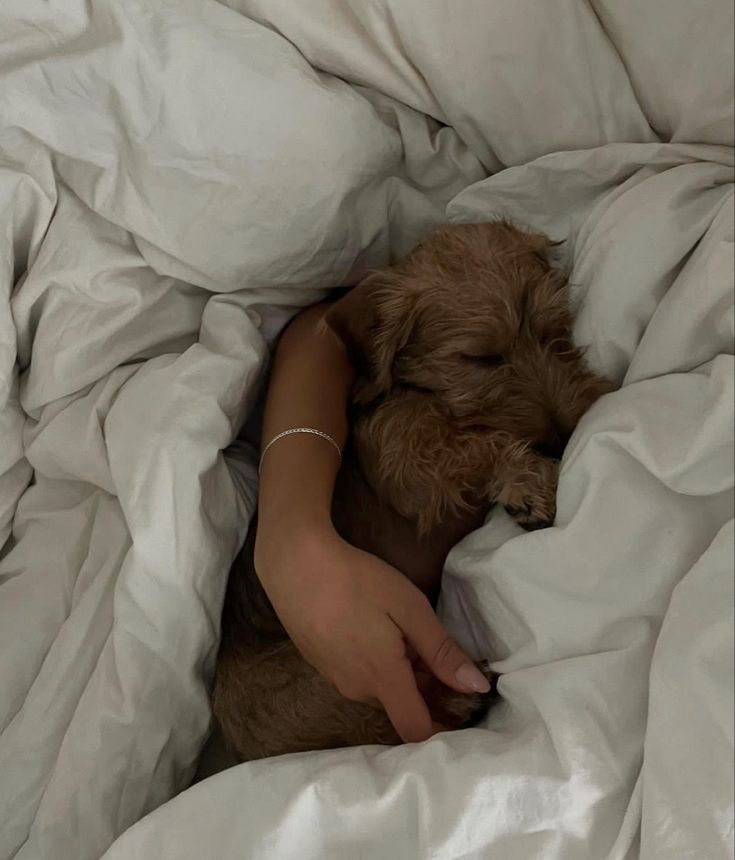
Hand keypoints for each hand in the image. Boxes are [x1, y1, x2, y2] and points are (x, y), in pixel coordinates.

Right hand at [254, 528, 489, 743]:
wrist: (295, 565)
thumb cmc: (357, 581)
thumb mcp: (409, 608)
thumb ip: (442, 651)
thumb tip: (476, 688)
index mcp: (384, 680)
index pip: (417, 731)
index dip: (443, 726)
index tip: (461, 703)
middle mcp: (358, 691)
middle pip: (401, 705)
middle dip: (423, 685)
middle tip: (432, 643)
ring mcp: (335, 679)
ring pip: (380, 689)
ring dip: (399, 671)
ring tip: (400, 627)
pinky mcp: (321, 664)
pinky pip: (359, 675)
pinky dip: (374, 662)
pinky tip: (371, 625)